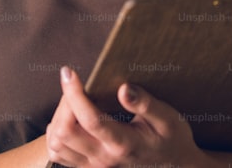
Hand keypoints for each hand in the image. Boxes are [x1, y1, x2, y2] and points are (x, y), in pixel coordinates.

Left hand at [45, 66, 202, 166]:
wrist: (176, 167)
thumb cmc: (172, 138)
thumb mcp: (167, 118)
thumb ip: (145, 104)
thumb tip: (124, 88)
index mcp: (123, 143)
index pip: (89, 119)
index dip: (74, 93)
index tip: (69, 72)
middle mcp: (104, 158)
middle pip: (64, 132)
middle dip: (63, 102)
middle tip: (73, 83)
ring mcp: (95, 166)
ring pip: (57, 145)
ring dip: (57, 118)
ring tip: (71, 100)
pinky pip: (58, 154)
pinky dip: (55, 134)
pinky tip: (68, 119)